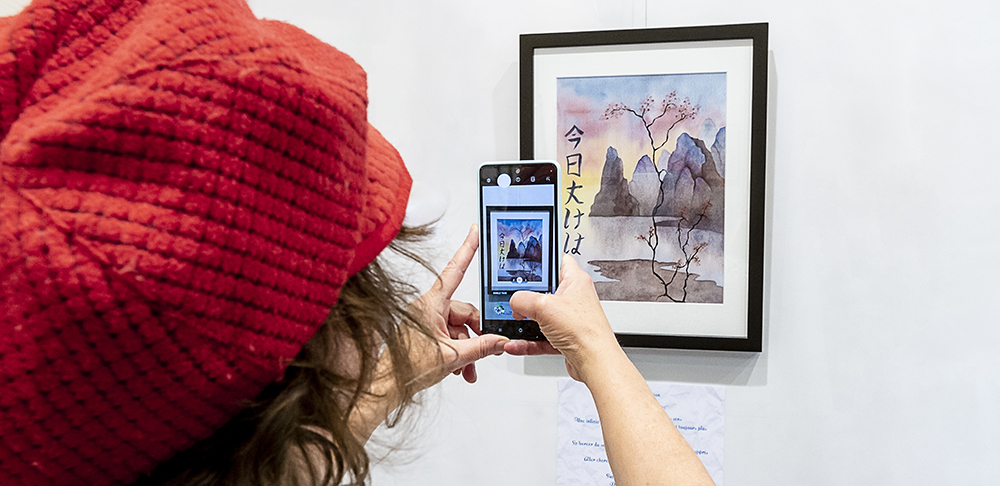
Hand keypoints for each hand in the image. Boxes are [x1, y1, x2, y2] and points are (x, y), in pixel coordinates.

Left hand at [407, 224, 507, 387]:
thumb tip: (499, 341)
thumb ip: (481, 347)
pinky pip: (448, 336)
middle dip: (476, 334)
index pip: (455, 271)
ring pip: (457, 328)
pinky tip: (459, 369)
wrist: (386, 387)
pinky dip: (457, 351)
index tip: (475, 232)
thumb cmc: (406, 368)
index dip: (467, 249)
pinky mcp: (422, 333)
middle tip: (485, 351)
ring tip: (468, 369)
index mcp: (431, 304)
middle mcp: (427, 308)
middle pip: (463, 311)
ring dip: (467, 348)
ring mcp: (424, 321)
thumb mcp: (453, 356)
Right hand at [505, 256, 621, 382]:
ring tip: (513, 323)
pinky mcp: (565, 337)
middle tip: (514, 296)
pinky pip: (541, 336)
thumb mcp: (544, 307)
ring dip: (525, 322)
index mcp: (575, 281)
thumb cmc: (585, 332)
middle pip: (544, 289)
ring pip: (541, 316)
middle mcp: (574, 298)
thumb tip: (514, 302)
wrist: (595, 363)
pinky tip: (517, 344)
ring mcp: (569, 318)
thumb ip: (522, 299)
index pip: (558, 259)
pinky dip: (528, 341)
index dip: (542, 257)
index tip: (526, 260)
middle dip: (527, 295)